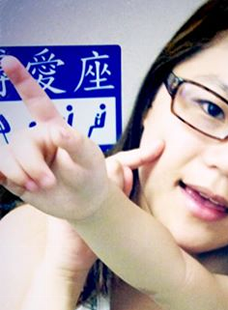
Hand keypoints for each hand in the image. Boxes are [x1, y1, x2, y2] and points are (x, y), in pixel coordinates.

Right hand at [0, 56, 107, 219]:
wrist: (84, 203)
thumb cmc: (90, 175)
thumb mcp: (90, 159)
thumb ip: (76, 144)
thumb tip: (59, 132)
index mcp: (55, 129)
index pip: (37, 102)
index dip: (23, 82)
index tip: (8, 60)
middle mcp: (36, 140)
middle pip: (20, 141)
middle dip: (32, 164)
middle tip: (49, 182)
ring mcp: (23, 157)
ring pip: (5, 157)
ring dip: (20, 174)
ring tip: (41, 186)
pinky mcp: (14, 174)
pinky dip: (6, 177)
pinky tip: (21, 185)